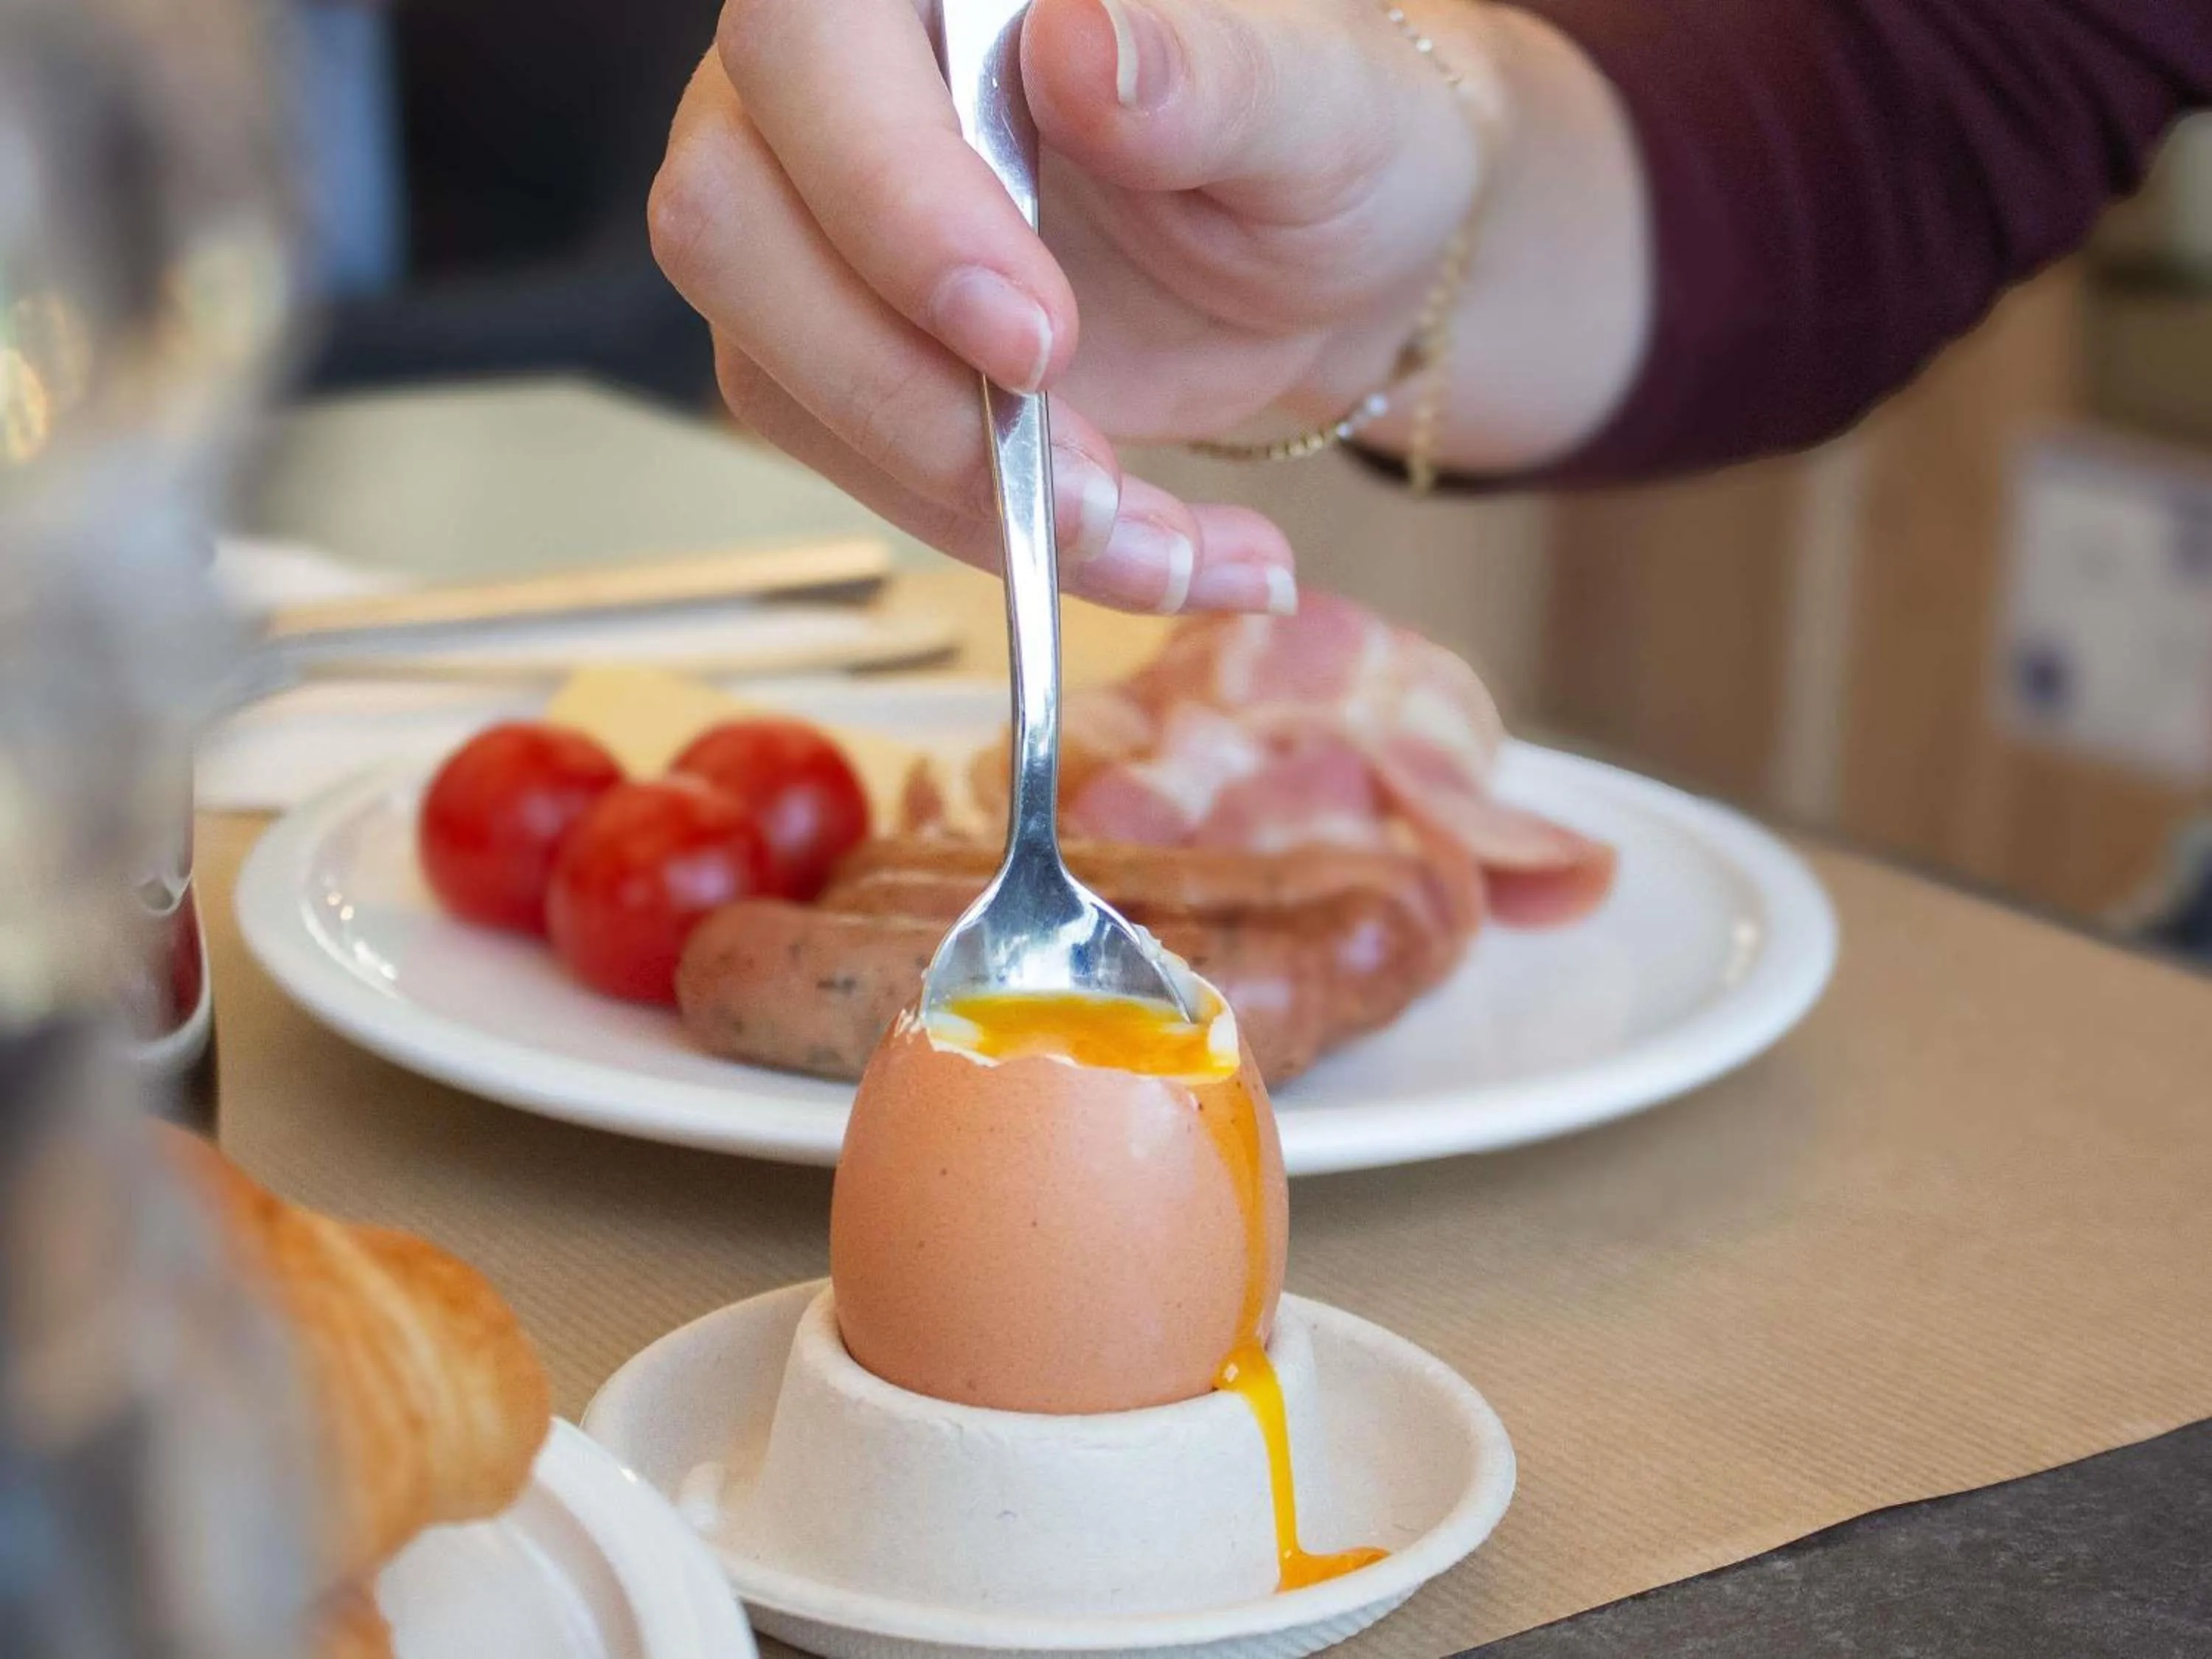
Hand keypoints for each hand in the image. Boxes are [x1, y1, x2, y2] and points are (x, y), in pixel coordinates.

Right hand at [652, 0, 1520, 614]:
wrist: (1329, 261)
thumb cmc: (1328, 138)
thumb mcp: (1319, 104)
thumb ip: (1204, 71)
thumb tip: (1074, 44)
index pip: (809, 40)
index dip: (888, 196)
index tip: (1035, 338)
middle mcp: (836, 84)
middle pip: (728, 219)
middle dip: (903, 389)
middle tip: (1087, 479)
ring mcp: (819, 226)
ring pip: (775, 372)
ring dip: (964, 496)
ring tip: (1166, 545)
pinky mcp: (846, 359)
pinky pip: (859, 469)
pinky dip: (1006, 542)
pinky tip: (1160, 557)